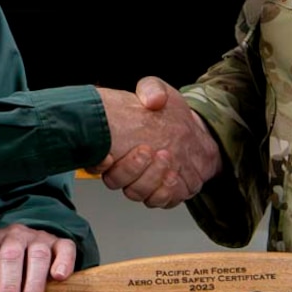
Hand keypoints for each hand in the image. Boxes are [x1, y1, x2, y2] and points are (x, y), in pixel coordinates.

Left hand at [0, 224, 77, 291]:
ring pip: (38, 255)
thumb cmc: (9, 269)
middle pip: (11, 256)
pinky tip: (59, 277)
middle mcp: (14, 236)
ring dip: (33, 284)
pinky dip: (64, 262)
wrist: (32, 250)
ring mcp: (39, 237)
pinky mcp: (60, 243)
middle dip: (9, 288)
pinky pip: (65, 248)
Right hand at [93, 77, 220, 207]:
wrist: (196, 132)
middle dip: (130, 168)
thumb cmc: (170, 113)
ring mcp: (141, 183)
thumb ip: (152, 90)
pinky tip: (173, 176)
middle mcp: (123, 169)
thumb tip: (152, 100)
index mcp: (113, 146)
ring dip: (149, 179)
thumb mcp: (161, 92)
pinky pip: (157, 201)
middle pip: (115, 180)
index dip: (97, 163)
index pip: (95, 161)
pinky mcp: (161, 193)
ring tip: (165, 159)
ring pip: (135, 192)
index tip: (109, 156)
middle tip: (147, 151)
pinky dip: (164, 192)